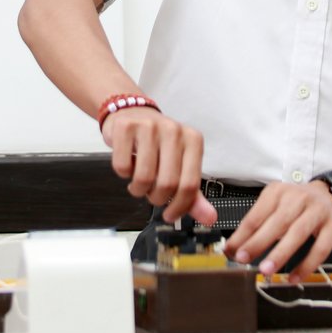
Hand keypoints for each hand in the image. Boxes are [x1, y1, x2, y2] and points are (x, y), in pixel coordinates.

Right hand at [102, 107, 217, 225]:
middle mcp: (173, 130)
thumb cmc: (158, 143)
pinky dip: (123, 174)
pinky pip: (122, 166)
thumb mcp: (180, 165)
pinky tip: (129, 164)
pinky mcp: (126, 127)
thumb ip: (193, 193)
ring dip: (138, 189)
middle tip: (152, 195)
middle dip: (156, 198)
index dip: (179, 206)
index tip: (170, 215)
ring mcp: (149, 126)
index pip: (190, 184)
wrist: (133, 114)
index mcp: (193, 140)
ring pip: (143, 177)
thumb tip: (208, 217)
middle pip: (167, 184)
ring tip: (139, 182)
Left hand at [224, 181, 331, 281]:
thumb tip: (234, 248)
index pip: (256, 214)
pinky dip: (306, 265)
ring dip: (280, 254)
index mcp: (278, 192)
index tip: (231, 250)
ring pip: (297, 234)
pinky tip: (294, 278)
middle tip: (243, 259)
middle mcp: (298, 199)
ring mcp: (318, 212)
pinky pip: (320, 249)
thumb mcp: (275, 206)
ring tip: (266, 270)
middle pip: (276, 222)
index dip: (242, 234)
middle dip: (258, 243)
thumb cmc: (298, 205)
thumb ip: (257, 225)